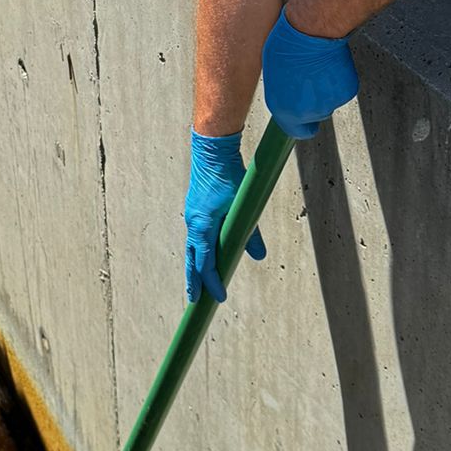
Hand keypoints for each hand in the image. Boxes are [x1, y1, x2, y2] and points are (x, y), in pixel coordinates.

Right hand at [183, 131, 265, 303]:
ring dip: (193, 267)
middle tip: (194, 301)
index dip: (212, 282)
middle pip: (191, 260)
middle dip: (193, 282)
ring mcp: (192, 216)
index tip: (219, 298)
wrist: (211, 149)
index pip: (205, 262)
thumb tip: (259, 256)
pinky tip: (201, 255)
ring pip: (191, 249)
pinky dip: (196, 251)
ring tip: (195, 284)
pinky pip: (194, 237)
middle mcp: (193, 223)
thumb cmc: (228, 175)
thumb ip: (250, 232)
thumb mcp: (242, 206)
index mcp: (201, 224)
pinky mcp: (196, 209)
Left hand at [260, 7, 359, 139]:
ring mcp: (329, 103)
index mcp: (284, 109)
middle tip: (310, 78)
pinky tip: (330, 64)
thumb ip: (283, 94)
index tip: (305, 121)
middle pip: (315, 114)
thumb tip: (289, 98)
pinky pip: (342, 90)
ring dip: (326, 89)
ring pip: (330, 101)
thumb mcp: (273, 74)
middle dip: (314, 101)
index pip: (298, 132)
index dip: (302, 125)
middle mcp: (308, 112)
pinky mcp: (347, 91)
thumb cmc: (286, 44)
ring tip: (318, 67)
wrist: (311, 28)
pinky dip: (338, 80)